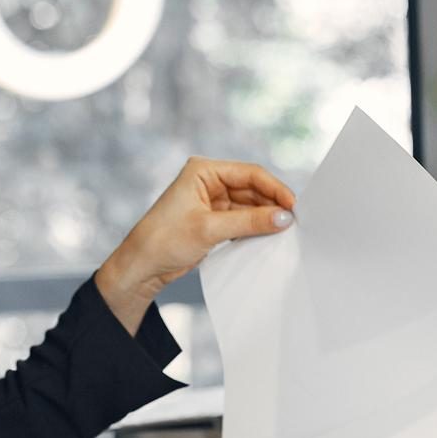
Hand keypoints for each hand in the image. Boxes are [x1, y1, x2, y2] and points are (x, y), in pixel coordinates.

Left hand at [96, 156, 295, 333]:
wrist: (142, 267)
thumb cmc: (164, 240)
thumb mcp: (209, 229)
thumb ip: (248, 222)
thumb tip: (283, 217)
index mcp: (203, 171)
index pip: (249, 173)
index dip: (274, 188)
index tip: (293, 206)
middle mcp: (209, 181)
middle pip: (252, 188)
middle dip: (272, 204)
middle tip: (294, 222)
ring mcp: (212, 201)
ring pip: (250, 205)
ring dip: (265, 218)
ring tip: (284, 232)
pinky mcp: (214, 220)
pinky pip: (243, 220)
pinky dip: (255, 228)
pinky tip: (268, 237)